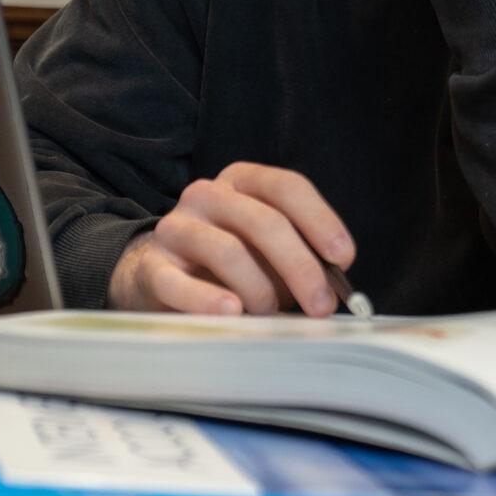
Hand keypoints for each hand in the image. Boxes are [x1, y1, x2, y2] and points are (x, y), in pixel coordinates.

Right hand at [111, 162, 354, 316]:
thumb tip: (333, 287)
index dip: (321, 221)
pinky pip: (179, 283)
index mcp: (240, 181)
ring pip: (229, 252)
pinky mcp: (152, 266)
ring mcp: (176, 228)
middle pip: (265, 222)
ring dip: (261, 290)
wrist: (157, 277)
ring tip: (269, 314)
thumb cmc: (228, 265)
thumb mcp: (265, 249)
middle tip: (321, 305)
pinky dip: (208, 300)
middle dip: (301, 267)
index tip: (343, 258)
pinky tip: (231, 312)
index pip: (287, 187)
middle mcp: (207, 195)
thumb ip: (298, 256)